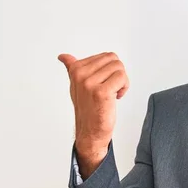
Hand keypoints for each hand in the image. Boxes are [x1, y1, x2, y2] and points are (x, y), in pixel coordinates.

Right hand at [58, 52, 129, 177]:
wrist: (90, 131)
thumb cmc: (87, 108)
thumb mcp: (76, 85)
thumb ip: (72, 68)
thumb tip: (63, 56)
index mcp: (75, 69)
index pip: (106, 56)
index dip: (111, 70)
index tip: (104, 83)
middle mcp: (80, 75)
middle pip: (114, 60)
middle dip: (118, 74)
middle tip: (111, 88)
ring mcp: (90, 83)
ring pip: (119, 68)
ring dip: (122, 82)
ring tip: (113, 93)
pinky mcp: (101, 92)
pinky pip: (122, 78)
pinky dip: (124, 88)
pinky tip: (116, 98)